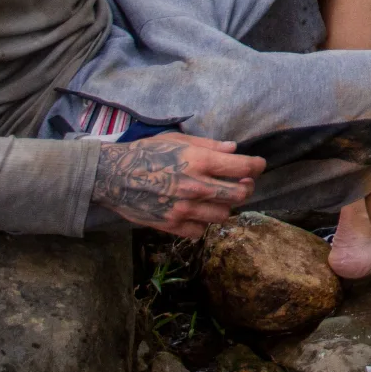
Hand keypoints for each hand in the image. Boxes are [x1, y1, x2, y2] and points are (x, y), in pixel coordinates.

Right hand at [89, 132, 265, 236]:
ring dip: (225, 206)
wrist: (112, 176)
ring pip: (222, 215)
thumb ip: (209, 146)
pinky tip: (198, 212)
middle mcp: (196, 187)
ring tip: (218, 198)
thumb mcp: (178, 140)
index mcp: (199, 161)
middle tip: (242, 183)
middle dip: (246, 188)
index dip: (257, 166)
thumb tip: (233, 150)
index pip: (243, 167)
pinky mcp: (171, 225)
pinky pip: (200, 231)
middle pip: (239, 195)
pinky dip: (203, 223)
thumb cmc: (145, 152)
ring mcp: (184, 209)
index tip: (258, 165)